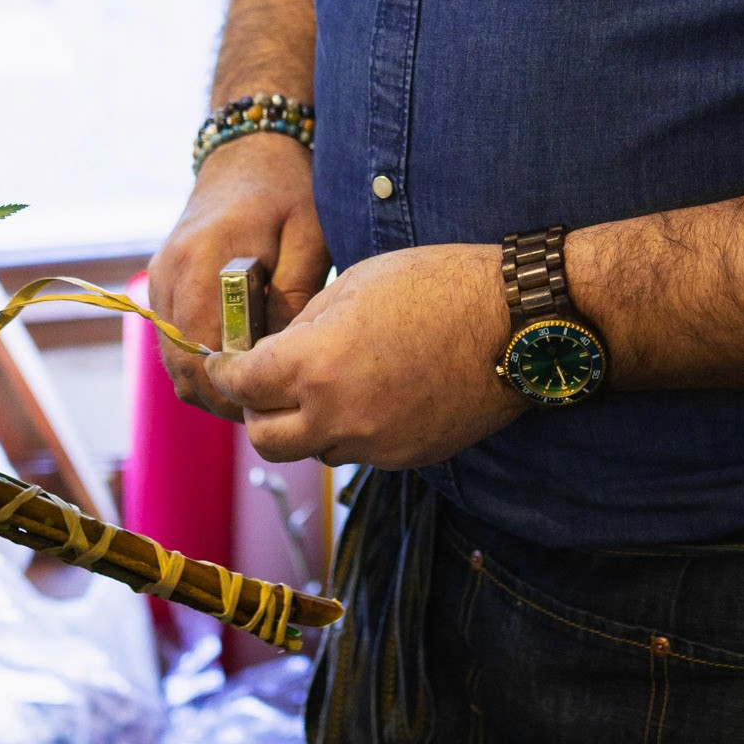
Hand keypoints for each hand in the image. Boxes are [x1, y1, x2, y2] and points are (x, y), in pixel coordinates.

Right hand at [148, 135, 329, 414]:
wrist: (247, 152)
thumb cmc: (286, 191)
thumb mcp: (308, 235)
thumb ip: (294, 296)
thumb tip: (280, 356)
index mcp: (203, 261)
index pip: (202, 352)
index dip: (234, 387)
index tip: (273, 398)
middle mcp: (170, 274)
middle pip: (181, 366)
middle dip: (223, 395)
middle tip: (269, 403)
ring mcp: (160, 280)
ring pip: (172, 361)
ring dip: (209, 382)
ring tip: (258, 384)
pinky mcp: (161, 284)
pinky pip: (172, 342)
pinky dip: (199, 362)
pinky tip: (240, 360)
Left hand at [199, 243, 520, 468]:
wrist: (518, 323)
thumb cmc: (438, 286)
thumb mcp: (353, 285)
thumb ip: (303, 327)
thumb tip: (272, 351)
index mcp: (315, 366)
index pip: (240, 386)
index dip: (225, 372)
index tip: (225, 363)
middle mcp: (338, 417)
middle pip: (266, 440)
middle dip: (257, 411)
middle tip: (266, 384)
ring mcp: (376, 445)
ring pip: (314, 450)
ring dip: (307, 424)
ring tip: (329, 384)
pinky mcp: (409, 458)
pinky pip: (360, 452)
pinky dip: (352, 430)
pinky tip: (374, 393)